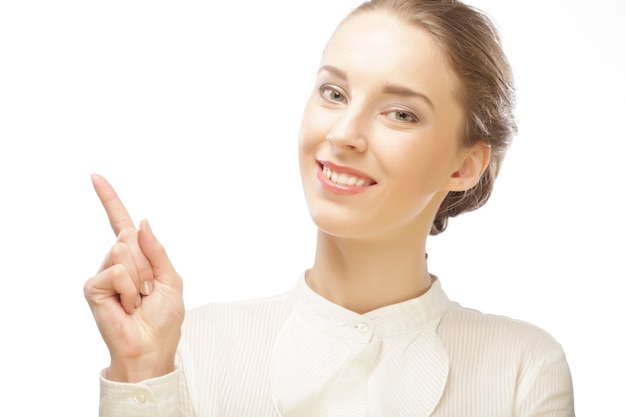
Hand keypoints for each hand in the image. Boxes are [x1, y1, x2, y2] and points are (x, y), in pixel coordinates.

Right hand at [83, 175, 184, 381]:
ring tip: (138, 300)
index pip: (120, 222)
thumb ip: (156, 250)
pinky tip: (128, 306)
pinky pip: (118, 271)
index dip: (109, 199)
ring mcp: (104, 273)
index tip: (95, 177)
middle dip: (148, 264)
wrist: (151, 348)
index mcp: (137, 257)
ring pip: (124, 252)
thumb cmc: (163, 318)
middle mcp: (117, 261)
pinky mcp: (94, 286)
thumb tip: (140, 221)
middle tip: (148, 291)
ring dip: (141, 279)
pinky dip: (130, 289)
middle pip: (131, 238)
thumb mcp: (172, 279)